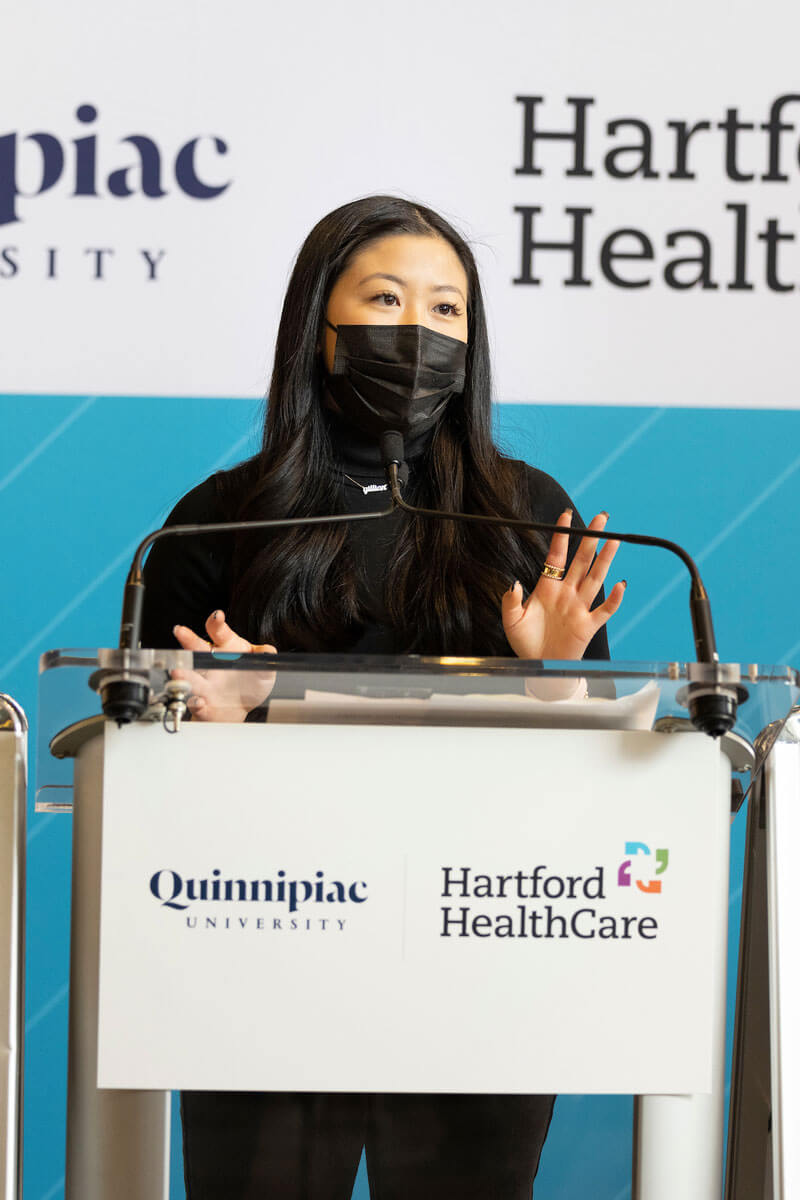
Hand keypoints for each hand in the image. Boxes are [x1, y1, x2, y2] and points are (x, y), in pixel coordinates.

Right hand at [171, 610, 276, 721]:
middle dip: (188, 639)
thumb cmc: (250, 681)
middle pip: (197, 647)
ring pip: (191, 675)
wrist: (240, 707)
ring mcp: (203, 682)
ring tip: (178, 672)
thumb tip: (268, 652)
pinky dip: (196, 703)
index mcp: (226, 646)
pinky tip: (198, 702)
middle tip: (180, 631)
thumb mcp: (264, 669)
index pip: (220, 631)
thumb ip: (265, 659)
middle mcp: (210, 662)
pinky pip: (195, 702)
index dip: (217, 623)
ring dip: (184, 674)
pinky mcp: (201, 702)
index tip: (217, 616)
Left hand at [501, 510, 625, 660]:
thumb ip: (511, 601)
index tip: (565, 515)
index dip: (561, 536)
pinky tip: (620, 584)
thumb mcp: (511, 620)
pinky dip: (614, 599)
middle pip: (582, 561)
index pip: (556, 556)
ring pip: (595, 578)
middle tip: (601, 518)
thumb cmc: (525, 642)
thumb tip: (514, 584)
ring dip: (605, 559)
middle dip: (591, 539)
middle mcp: (566, 594)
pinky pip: (605, 610)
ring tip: (614, 540)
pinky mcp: (588, 626)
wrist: (538, 666)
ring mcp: (579, 608)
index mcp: (547, 588)